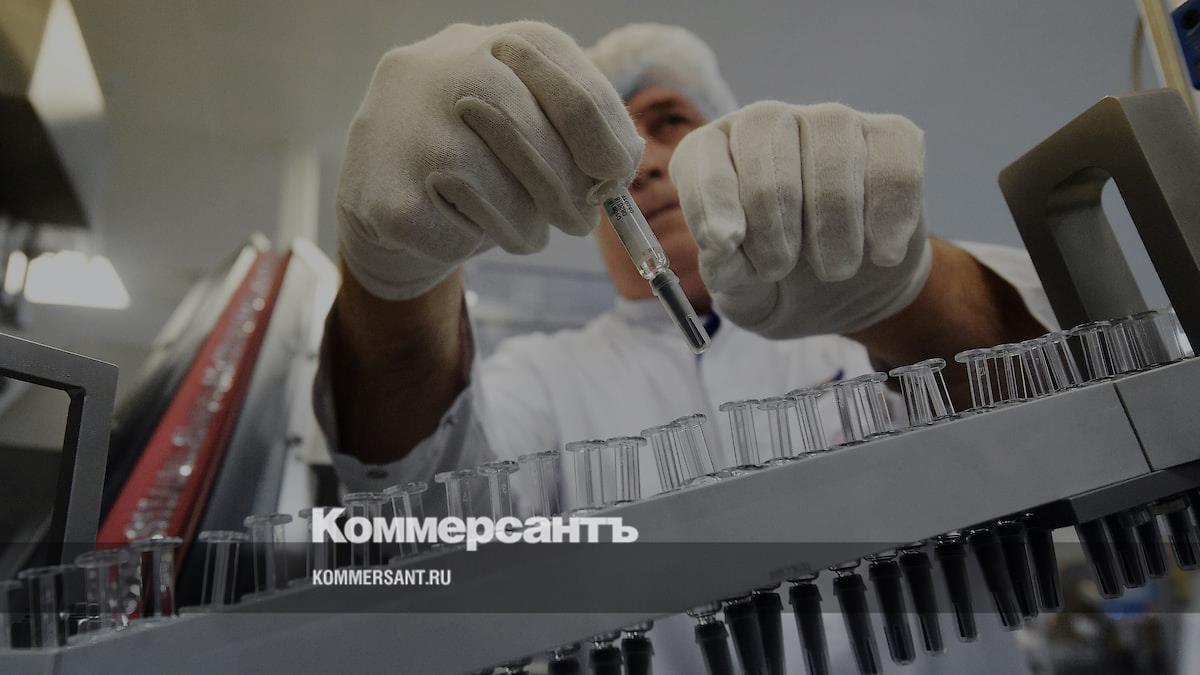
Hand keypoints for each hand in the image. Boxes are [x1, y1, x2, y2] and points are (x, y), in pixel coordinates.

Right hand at [337, 21, 642, 299]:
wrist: (381, 176)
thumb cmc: (479, 145)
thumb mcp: (532, 112)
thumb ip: (583, 126)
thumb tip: (622, 163)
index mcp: (502, 44)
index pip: (577, 98)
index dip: (607, 149)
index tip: (615, 179)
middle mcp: (449, 69)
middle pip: (541, 144)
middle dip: (572, 194)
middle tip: (581, 221)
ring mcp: (410, 128)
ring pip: (502, 194)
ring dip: (528, 227)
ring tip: (527, 230)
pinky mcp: (387, 194)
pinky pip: (459, 236)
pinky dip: (477, 242)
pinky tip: (467, 228)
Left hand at [669, 101, 931, 337]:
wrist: (849, 298)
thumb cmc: (779, 286)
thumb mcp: (743, 294)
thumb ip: (727, 273)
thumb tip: (722, 246)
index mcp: (715, 156)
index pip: (702, 153)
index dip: (710, 195)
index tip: (724, 243)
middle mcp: (769, 125)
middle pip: (765, 128)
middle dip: (771, 208)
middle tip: (778, 270)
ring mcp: (832, 123)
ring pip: (833, 137)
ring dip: (832, 218)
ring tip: (833, 271)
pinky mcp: (891, 138)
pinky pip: (894, 160)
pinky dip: (889, 214)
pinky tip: (882, 255)